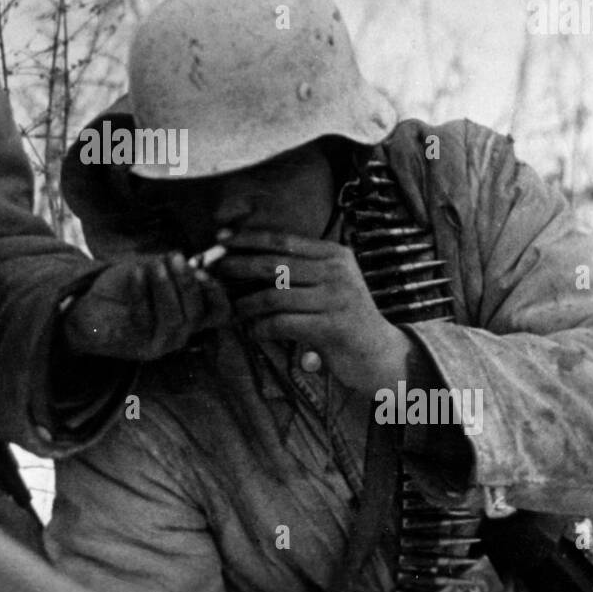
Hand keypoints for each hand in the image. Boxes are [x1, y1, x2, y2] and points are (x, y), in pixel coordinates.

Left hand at [63, 252, 231, 360]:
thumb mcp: (153, 271)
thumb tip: (193, 257)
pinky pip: (144, 319)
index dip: (217, 293)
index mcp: (190, 315)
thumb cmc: (125, 287)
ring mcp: (161, 344)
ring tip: (155, 265)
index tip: (204, 269)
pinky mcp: (137, 346)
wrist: (88, 308)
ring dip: (165, 288)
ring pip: (173, 318)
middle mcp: (181, 334)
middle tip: (176, 258)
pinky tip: (136, 272)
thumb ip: (173, 267)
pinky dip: (141, 292)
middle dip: (187, 283)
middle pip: (196, 313)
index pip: (219, 313)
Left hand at [214, 229, 411, 393]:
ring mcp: (337, 298)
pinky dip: (261, 328)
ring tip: (231, 310)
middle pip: (274, 264)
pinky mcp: (332, 327)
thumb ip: (302, 269)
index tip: (220, 238)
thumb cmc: (345, 317)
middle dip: (238, 266)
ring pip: (274, 296)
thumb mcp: (331, 283)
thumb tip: (251, 258)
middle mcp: (337, 272)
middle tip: (213, 271)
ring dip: (246, 304)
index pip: (283, 239)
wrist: (379, 354)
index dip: (248, 238)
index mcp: (335, 255)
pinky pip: (283, 323)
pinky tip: (253, 332)